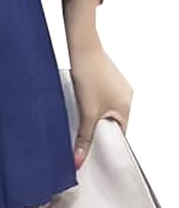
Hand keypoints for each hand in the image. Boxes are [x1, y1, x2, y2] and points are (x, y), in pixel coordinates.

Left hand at [69, 41, 133, 169]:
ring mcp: (118, 88)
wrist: (82, 47)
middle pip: (112, 124)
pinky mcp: (107, 80)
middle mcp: (128, 98)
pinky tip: (80, 99)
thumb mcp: (86, 112)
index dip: (104, 144)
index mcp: (129, 108)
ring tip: (79, 113)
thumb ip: (83, 138)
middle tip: (81, 133)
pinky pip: (101, 99)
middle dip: (96, 129)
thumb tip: (78, 159)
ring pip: (105, 111)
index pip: (120, 136)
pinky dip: (91, 103)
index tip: (91, 150)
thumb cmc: (89, 74)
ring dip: (92, 115)